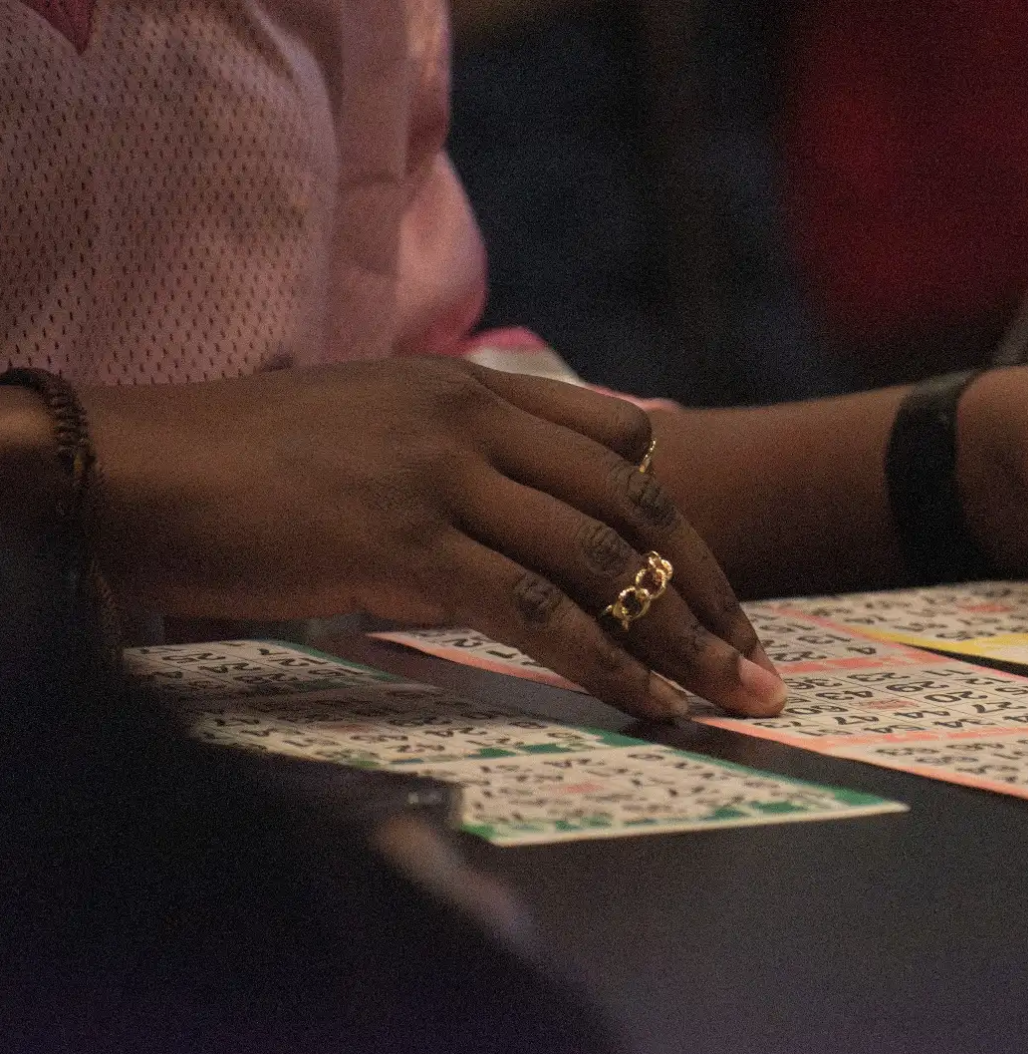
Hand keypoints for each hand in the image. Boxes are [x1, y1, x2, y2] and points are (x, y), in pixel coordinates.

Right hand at [78, 358, 784, 718]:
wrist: (142, 467)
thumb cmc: (248, 460)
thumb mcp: (376, 425)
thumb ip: (465, 448)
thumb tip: (531, 502)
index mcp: (473, 389)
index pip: (621, 444)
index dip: (682, 524)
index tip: (718, 590)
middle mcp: (475, 420)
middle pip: (635, 508)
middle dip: (710, 590)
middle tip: (758, 659)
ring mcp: (445, 476)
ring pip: (600, 561)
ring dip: (681, 637)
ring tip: (736, 697)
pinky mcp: (408, 542)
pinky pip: (538, 610)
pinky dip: (607, 663)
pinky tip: (651, 705)